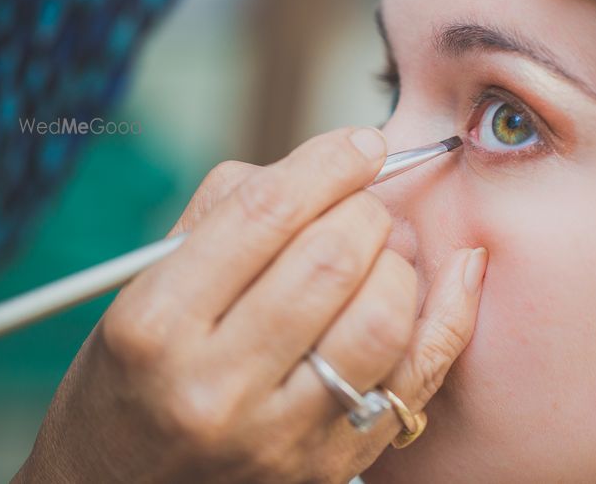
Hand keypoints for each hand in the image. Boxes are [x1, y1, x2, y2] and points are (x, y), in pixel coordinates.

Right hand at [14, 128, 486, 482]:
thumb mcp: (143, 285)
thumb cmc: (136, 373)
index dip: (328, 163)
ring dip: (400, 263)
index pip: (264, 215)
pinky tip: (459, 270)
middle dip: (364, 212)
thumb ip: (226, 212)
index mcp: (156, 327)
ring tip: (384, 252)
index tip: (360, 144)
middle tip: (362, 207)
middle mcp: (216, 388)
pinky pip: (417, 378)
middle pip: (331, 260)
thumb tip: (331, 166)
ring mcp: (279, 436)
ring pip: (382, 318)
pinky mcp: (330, 465)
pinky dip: (450, 313)